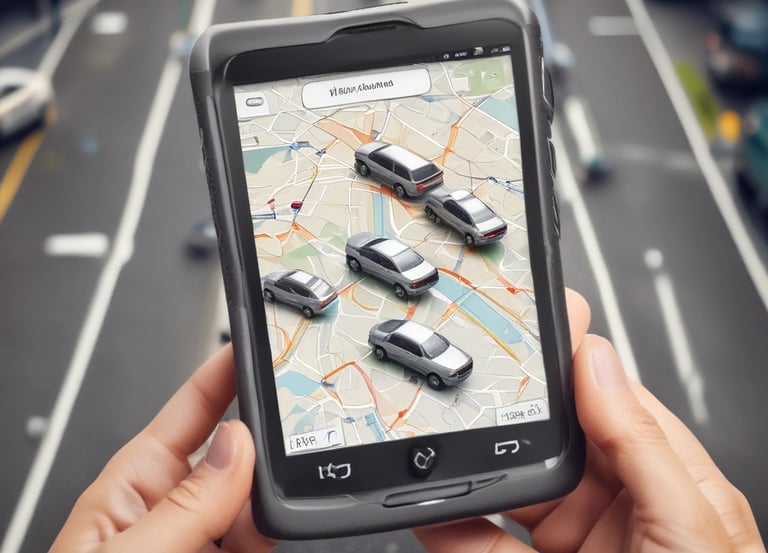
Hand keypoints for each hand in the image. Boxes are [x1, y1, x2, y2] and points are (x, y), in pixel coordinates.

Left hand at [49, 346, 274, 552]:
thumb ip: (181, 506)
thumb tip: (235, 446)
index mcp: (133, 483)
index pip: (190, 408)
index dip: (225, 371)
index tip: (262, 346)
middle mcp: (171, 507)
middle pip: (233, 450)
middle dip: (262, 437)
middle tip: (288, 431)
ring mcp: (200, 537)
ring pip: (254, 495)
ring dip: (272, 488)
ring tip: (279, 492)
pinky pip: (260, 532)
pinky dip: (275, 523)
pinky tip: (274, 522)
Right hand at [415, 290, 764, 552]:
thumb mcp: (688, 525)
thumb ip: (642, 443)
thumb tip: (599, 363)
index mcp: (666, 482)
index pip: (609, 403)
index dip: (568, 369)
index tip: (526, 339)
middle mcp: (616, 509)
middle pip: (548, 445)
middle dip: (507, 422)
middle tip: (468, 396)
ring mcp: (571, 546)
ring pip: (508, 493)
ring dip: (471, 474)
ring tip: (439, 450)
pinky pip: (482, 544)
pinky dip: (451, 527)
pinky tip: (431, 511)